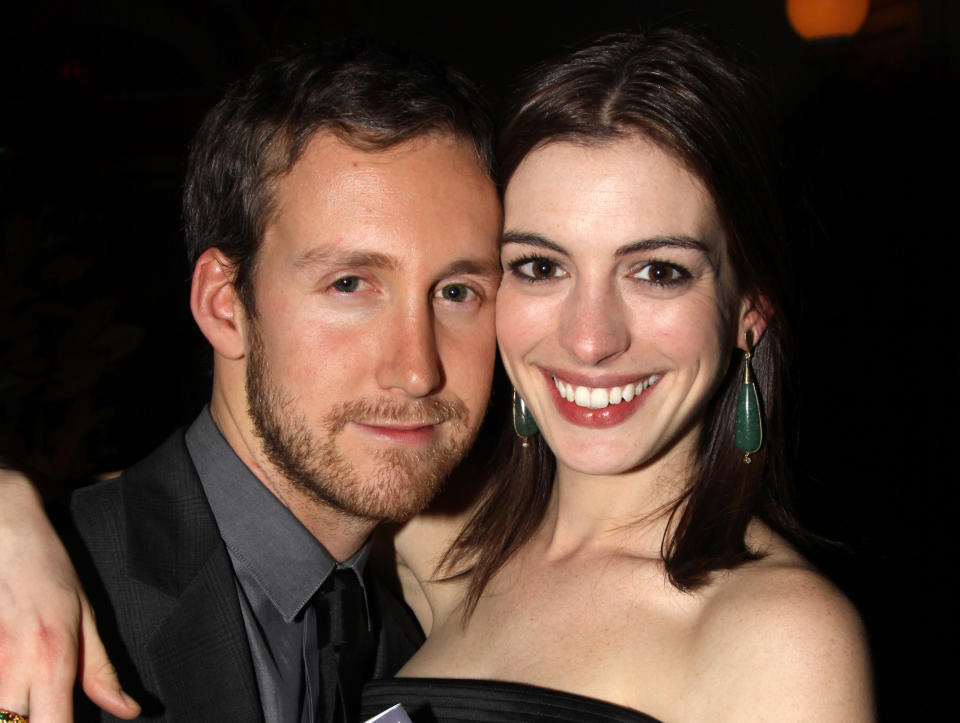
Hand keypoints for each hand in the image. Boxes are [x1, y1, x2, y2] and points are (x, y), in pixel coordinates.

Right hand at [0, 469, 140, 721]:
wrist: (1, 531)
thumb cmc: (46, 570)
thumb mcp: (84, 615)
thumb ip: (101, 670)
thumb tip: (128, 710)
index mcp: (52, 661)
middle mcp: (10, 672)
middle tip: (51, 711)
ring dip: (14, 713)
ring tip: (31, 703)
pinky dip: (0, 699)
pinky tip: (12, 692)